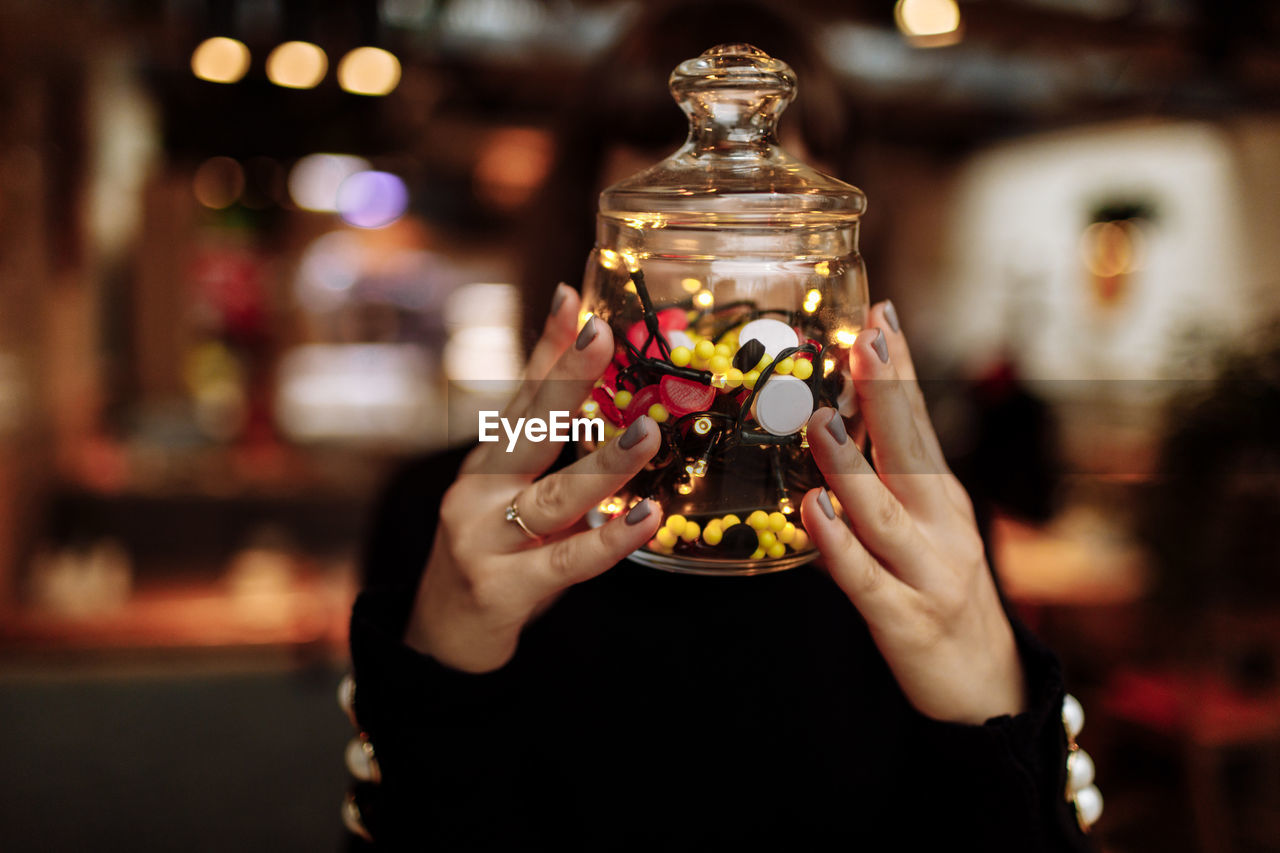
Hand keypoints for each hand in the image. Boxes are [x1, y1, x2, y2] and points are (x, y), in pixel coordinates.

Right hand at [404, 284, 661, 672]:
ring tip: (647, 436)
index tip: (574, 296)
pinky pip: (565, 561)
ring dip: (602, 465)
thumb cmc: (493, 556)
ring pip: (552, 496)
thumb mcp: (515, 495)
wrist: (441, 639)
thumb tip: (601, 402)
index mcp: (487, 462)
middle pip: (528, 428)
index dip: (548, 345)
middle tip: (602, 335)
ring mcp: (483, 539)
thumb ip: (552, 454)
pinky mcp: (502, 588)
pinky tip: (643, 518)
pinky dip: (607, 539)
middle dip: (566, 378)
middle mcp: (477, 491)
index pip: (521, 394)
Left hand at [801, 301, 1025, 724]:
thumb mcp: (925, 531)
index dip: (899, 370)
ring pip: (883, 510)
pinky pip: (864, 577)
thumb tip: (835, 426)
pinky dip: (838, 543)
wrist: (987, 689)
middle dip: (887, 392)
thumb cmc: (942, 596)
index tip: (882, 315)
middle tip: (868, 337)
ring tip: (821, 421)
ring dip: (851, 464)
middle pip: (911, 449)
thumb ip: (887, 485)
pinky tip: (814, 510)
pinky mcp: (904, 618)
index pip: (918, 421)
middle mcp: (941, 525)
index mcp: (942, 497)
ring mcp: (927, 571)